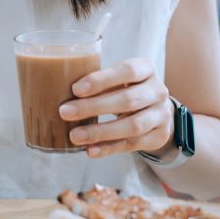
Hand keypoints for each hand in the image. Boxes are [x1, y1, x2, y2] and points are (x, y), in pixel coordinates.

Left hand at [58, 58, 173, 157]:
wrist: (157, 109)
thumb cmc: (126, 88)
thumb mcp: (117, 79)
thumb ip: (97, 82)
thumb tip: (57, 90)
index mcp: (146, 69)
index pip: (126, 71)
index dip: (101, 80)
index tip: (75, 89)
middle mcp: (158, 91)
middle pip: (127, 100)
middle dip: (93, 107)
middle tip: (65, 112)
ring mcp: (161, 115)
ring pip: (132, 126)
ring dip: (100, 132)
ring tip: (75, 136)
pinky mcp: (159, 136)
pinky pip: (132, 144)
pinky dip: (109, 148)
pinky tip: (91, 150)